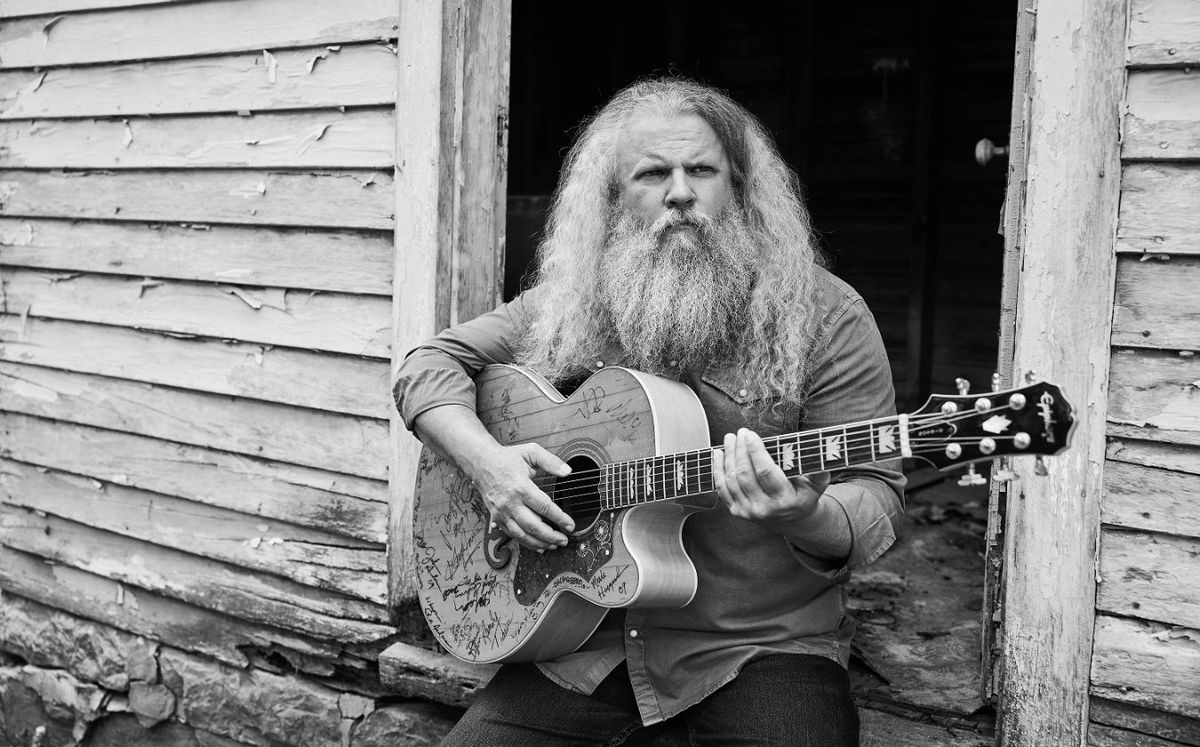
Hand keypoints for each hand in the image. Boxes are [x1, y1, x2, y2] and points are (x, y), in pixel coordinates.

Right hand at [470, 442, 575, 550]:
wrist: (481, 463)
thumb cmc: (507, 458)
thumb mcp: (531, 452)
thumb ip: (551, 461)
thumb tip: (568, 471)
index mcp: (521, 486)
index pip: (544, 507)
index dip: (560, 518)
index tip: (570, 525)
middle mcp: (510, 502)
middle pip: (533, 526)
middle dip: (551, 536)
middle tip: (564, 540)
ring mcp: (502, 512)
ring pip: (522, 535)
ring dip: (539, 543)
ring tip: (554, 545)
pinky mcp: (497, 517)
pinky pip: (512, 535)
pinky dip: (526, 543)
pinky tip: (538, 546)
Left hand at [712, 428, 830, 526]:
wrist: (793, 521)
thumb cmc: (805, 495)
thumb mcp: (818, 484)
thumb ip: (819, 468)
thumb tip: (826, 448)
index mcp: (785, 501)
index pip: (765, 472)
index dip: (755, 451)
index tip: (750, 434)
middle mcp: (764, 509)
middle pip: (745, 474)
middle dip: (740, 450)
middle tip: (741, 432)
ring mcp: (748, 513)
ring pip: (732, 480)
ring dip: (728, 456)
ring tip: (730, 438)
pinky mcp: (737, 513)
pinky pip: (722, 489)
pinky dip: (718, 470)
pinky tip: (718, 454)